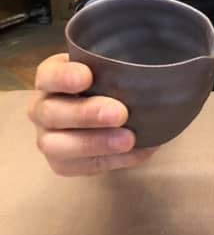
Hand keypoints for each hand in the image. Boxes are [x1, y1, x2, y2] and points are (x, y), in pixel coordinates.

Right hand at [27, 53, 156, 175]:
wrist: (111, 110)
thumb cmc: (109, 81)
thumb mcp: (110, 67)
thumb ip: (117, 67)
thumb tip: (149, 67)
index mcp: (50, 78)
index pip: (48, 75)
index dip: (63, 77)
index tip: (87, 77)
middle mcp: (43, 108)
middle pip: (51, 113)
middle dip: (85, 114)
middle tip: (120, 114)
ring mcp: (49, 138)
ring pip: (58, 146)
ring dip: (95, 144)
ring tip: (128, 140)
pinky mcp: (62, 164)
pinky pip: (81, 167)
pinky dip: (112, 161)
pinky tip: (137, 152)